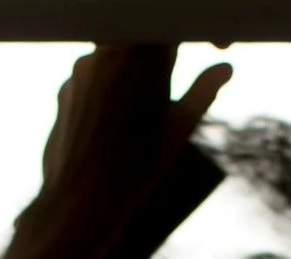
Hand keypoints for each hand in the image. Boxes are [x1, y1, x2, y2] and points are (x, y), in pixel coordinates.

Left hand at [33, 45, 231, 253]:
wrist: (81, 201)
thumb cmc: (136, 169)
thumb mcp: (180, 128)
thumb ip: (204, 90)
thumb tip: (226, 69)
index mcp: (144, 57)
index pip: (173, 25)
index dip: (196, 30)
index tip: (215, 44)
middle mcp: (108, 53)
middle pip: (142, 35)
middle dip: (162, 53)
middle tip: (175, 77)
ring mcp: (81, 69)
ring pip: (116, 54)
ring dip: (135, 71)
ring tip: (142, 114)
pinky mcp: (64, 87)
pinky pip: (93, 76)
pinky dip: (110, 90)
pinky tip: (115, 126)